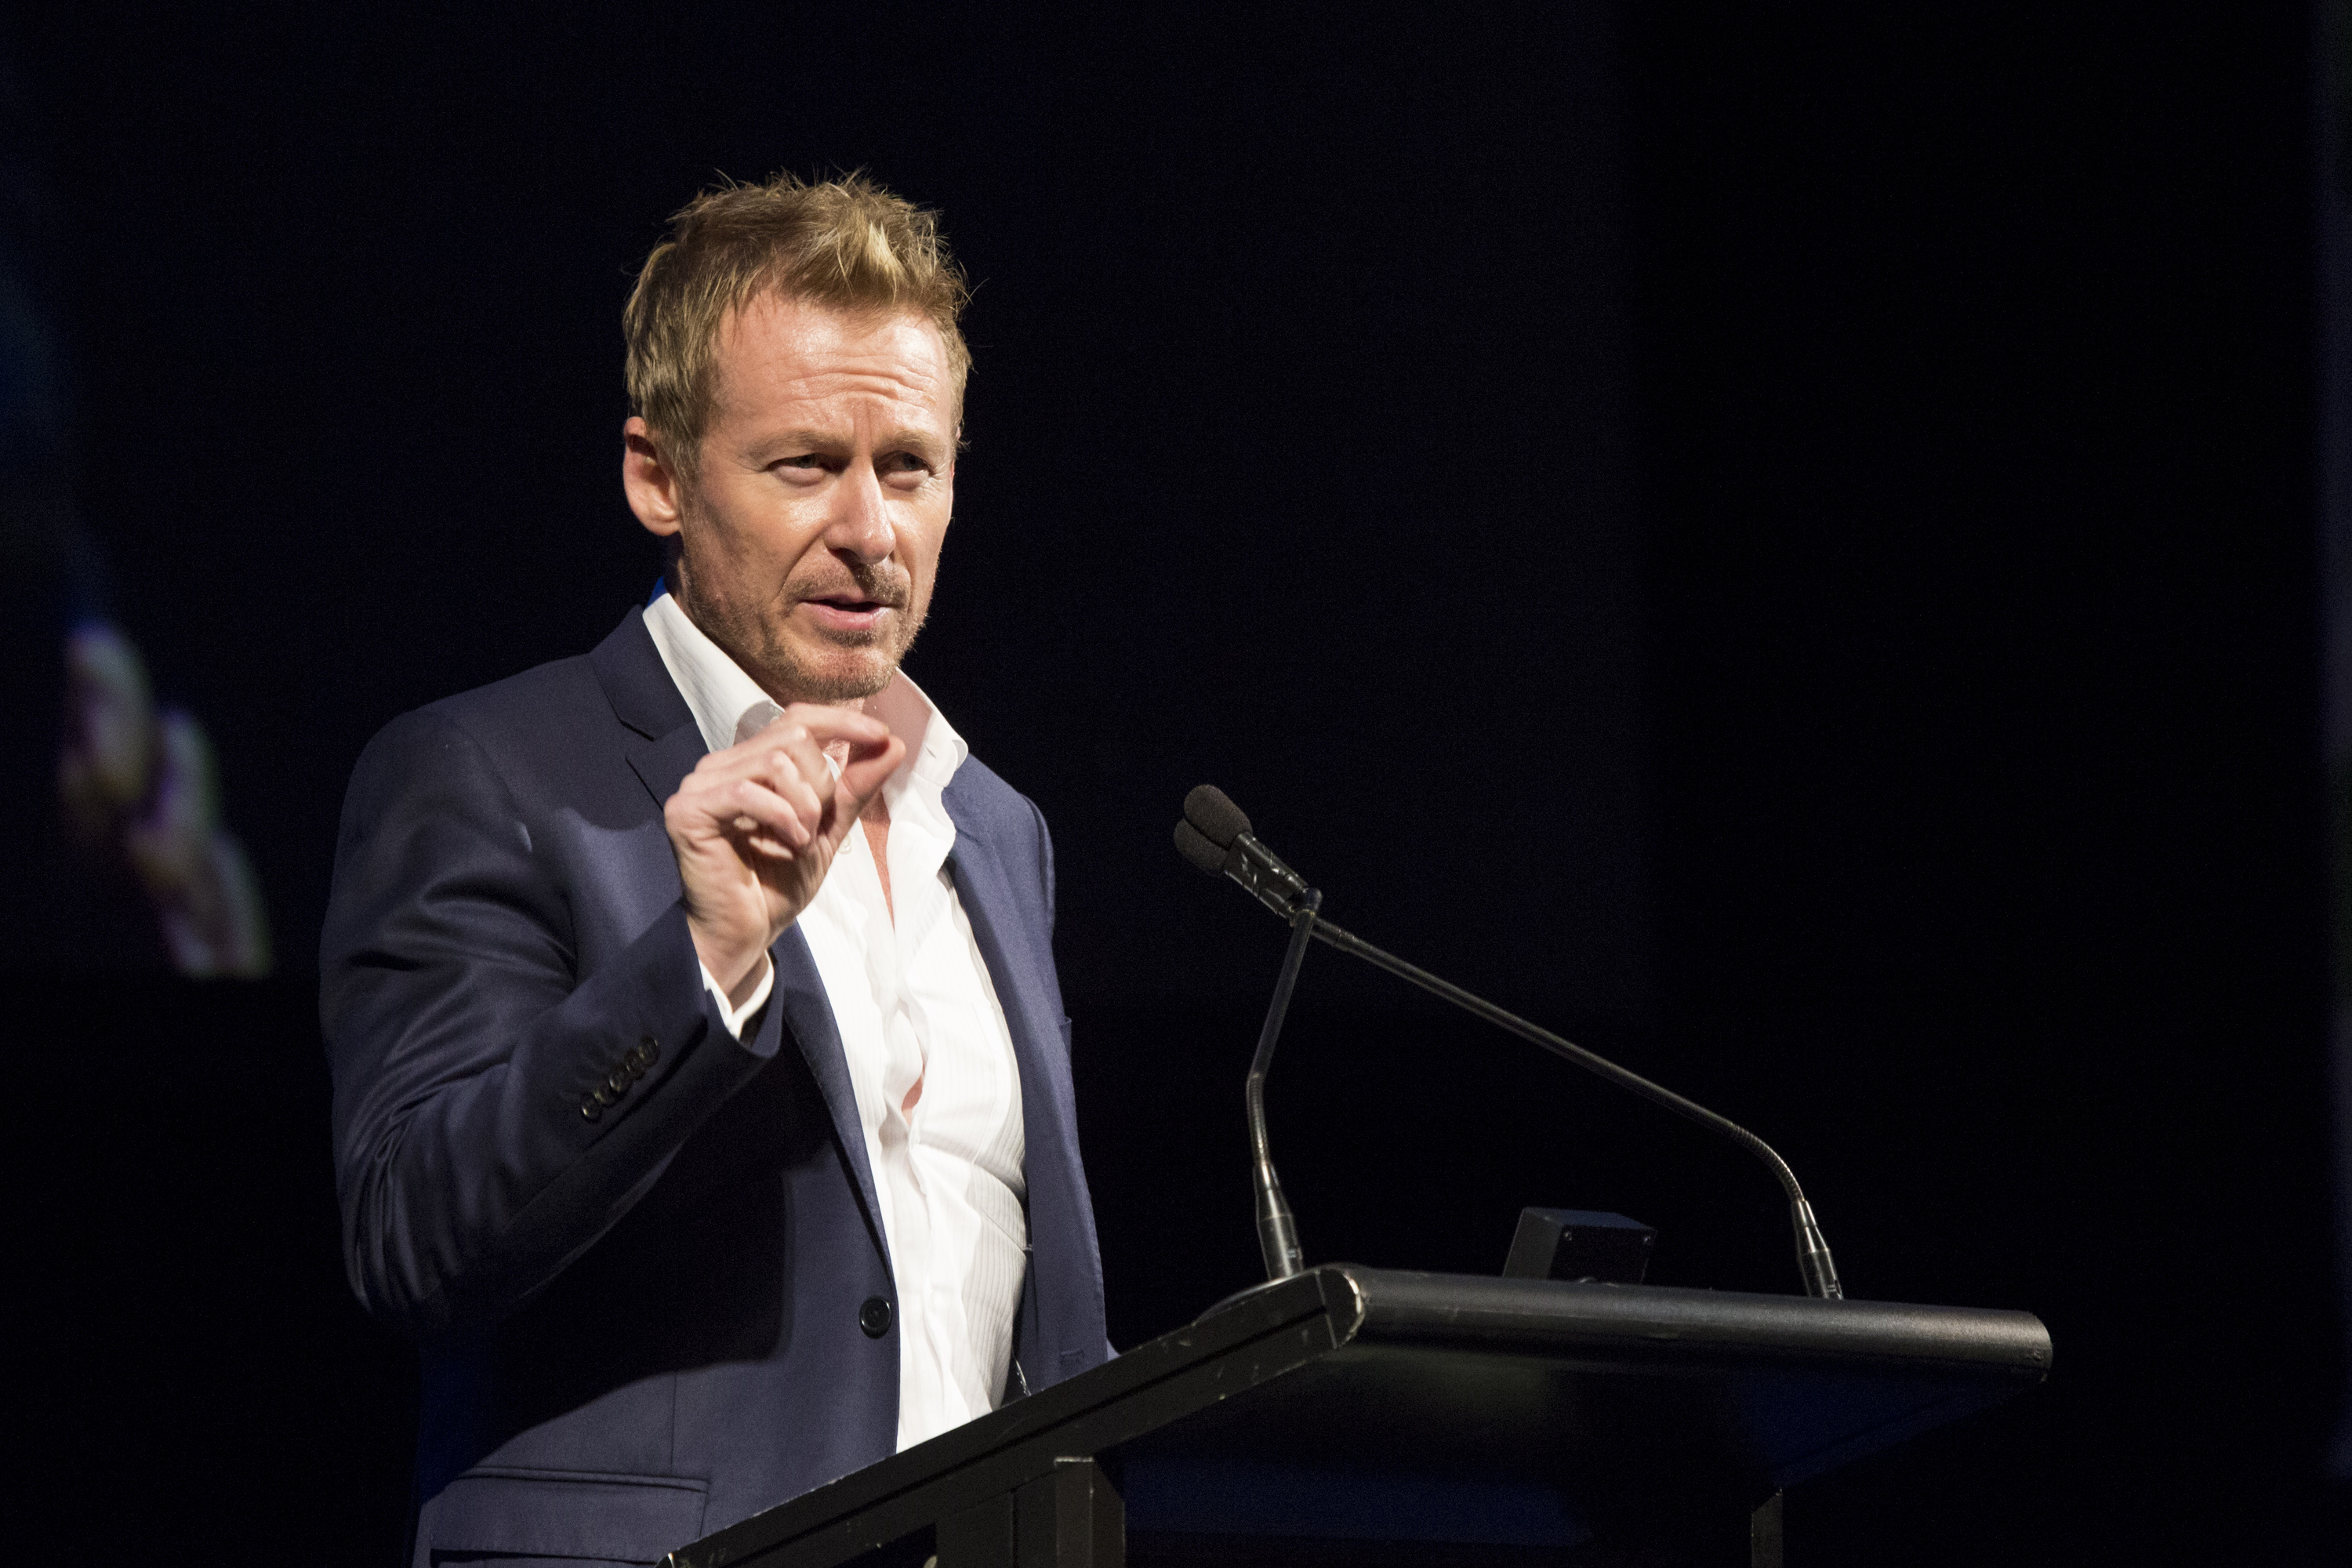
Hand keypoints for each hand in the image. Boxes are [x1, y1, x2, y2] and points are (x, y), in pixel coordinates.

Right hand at [664, 706, 904, 1004]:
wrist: (746, 934)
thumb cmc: (777, 885)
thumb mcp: (828, 829)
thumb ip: (855, 787)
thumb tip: (894, 744)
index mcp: (749, 763)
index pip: (796, 718)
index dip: (841, 721)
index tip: (883, 737)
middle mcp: (721, 765)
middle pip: (793, 737)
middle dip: (822, 785)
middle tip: (816, 828)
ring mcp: (700, 785)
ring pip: (775, 761)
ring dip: (804, 807)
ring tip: (800, 842)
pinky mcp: (688, 810)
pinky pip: (746, 791)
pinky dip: (780, 817)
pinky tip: (788, 845)